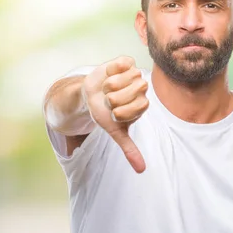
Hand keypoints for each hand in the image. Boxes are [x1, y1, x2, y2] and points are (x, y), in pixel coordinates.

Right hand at [82, 56, 148, 172]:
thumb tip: (141, 170)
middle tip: (109, 99)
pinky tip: (109, 74)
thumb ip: (130, 149)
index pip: (140, 106)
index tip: (114, 112)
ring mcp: (135, 74)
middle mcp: (142, 89)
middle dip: (114, 97)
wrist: (89, 94)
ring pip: (125, 79)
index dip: (121, 110)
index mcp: (142, 105)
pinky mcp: (126, 62)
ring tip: (107, 88)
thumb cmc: (104, 113)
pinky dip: (111, 70)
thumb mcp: (115, 131)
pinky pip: (122, 64)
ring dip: (110, 85)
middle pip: (134, 92)